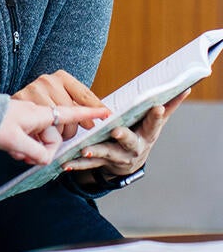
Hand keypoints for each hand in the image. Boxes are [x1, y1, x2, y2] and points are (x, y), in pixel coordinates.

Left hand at [0, 98, 109, 165]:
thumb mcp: (16, 142)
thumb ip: (38, 153)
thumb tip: (48, 160)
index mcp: (40, 112)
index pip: (70, 113)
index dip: (89, 115)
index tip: (107, 112)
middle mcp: (37, 113)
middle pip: (56, 136)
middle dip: (46, 149)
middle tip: (26, 154)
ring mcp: (29, 119)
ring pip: (43, 141)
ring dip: (32, 151)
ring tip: (16, 152)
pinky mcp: (20, 125)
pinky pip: (32, 141)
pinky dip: (26, 149)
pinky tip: (13, 152)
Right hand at [13, 70, 106, 139]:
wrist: (10, 105)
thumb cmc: (43, 100)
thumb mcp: (63, 96)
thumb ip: (80, 104)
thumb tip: (106, 115)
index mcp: (62, 77)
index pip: (85, 95)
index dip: (96, 109)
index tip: (108, 116)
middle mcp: (48, 80)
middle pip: (71, 113)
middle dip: (72, 129)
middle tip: (67, 134)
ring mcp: (33, 90)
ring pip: (56, 123)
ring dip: (57, 134)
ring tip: (50, 134)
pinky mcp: (20, 101)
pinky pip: (40, 127)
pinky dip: (42, 137)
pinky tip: (39, 135)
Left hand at [65, 88, 189, 178]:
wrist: (130, 162)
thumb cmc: (142, 133)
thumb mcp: (155, 122)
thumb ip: (168, 106)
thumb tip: (186, 87)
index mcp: (147, 134)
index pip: (154, 124)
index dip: (156, 116)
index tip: (156, 107)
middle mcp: (134, 148)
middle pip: (129, 141)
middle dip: (123, 136)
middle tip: (115, 130)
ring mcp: (117, 157)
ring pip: (106, 154)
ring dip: (96, 151)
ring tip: (85, 148)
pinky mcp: (101, 163)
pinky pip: (88, 164)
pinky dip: (76, 164)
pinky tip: (65, 163)